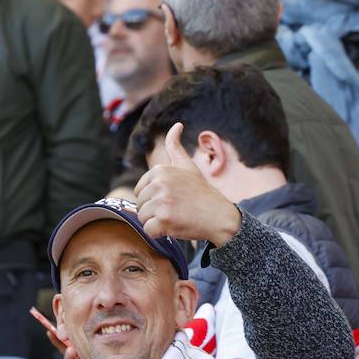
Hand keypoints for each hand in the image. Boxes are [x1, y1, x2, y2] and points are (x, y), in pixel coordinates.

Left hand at [134, 123, 240, 246]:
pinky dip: (159, 233)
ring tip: (175, 217)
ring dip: (156, 222)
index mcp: (160, 170)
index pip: (140, 190)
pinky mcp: (163, 220)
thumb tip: (176, 125)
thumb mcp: (187, 166)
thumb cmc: (201, 192)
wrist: (219, 216)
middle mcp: (159, 184)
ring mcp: (161, 202)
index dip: (153, 198)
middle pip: (140, 205)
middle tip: (175, 209)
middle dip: (154, 211)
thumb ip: (175, 147)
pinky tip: (174, 227)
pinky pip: (148, 230)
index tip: (172, 198)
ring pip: (142, 218)